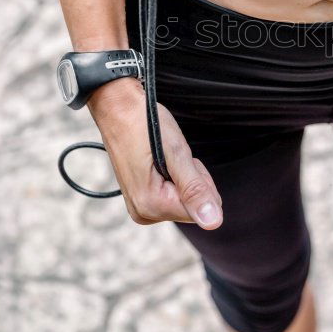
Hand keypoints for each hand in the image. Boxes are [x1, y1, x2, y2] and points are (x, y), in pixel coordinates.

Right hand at [87, 78, 223, 228]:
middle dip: (191, 179)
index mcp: (152, 206)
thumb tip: (214, 223)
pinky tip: (158, 161)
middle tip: (171, 156)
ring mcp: (140, 208)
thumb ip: (195, 190)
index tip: (180, 160)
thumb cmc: (146, 124)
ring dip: (181, 176)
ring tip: (162, 156)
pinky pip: (171, 195)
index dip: (200, 182)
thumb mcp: (177, 154)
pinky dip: (172, 176)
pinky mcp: (140, 199)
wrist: (118, 108)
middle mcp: (143, 213)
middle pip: (192, 207)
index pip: (200, 210)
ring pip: (183, 200)